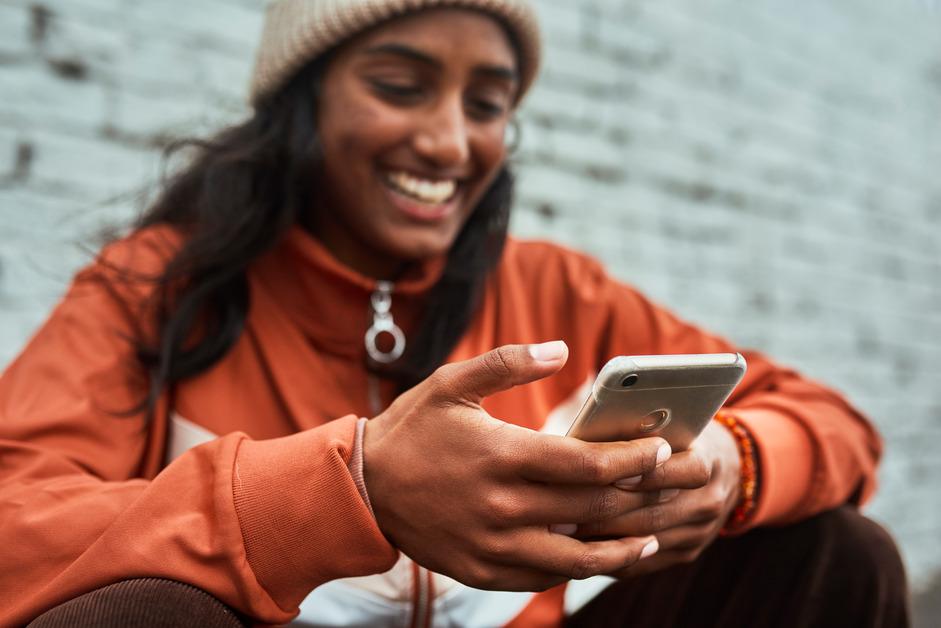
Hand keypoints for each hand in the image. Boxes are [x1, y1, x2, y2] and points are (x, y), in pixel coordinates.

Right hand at [363, 342, 670, 590]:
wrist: (361, 488)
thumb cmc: (411, 430)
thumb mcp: (451, 383)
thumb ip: (508, 364)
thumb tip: (562, 350)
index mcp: (503, 456)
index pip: (588, 465)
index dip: (632, 459)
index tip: (660, 450)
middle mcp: (504, 506)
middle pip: (593, 509)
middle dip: (643, 495)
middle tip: (673, 487)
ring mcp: (494, 544)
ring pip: (578, 557)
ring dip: (622, 547)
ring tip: (652, 537)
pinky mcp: (483, 570)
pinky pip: (543, 576)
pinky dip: (577, 569)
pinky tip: (597, 559)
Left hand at [573, 420, 741, 577]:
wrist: (725, 465)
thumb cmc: (676, 432)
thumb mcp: (666, 421)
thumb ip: (634, 429)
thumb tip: (582, 436)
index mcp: (710, 459)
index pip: (687, 471)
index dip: (647, 474)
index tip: (606, 474)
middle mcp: (709, 501)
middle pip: (655, 512)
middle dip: (605, 512)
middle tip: (561, 509)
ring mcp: (700, 533)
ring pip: (644, 542)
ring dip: (600, 538)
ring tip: (560, 528)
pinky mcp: (685, 553)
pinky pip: (641, 564)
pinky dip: (607, 556)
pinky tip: (575, 546)